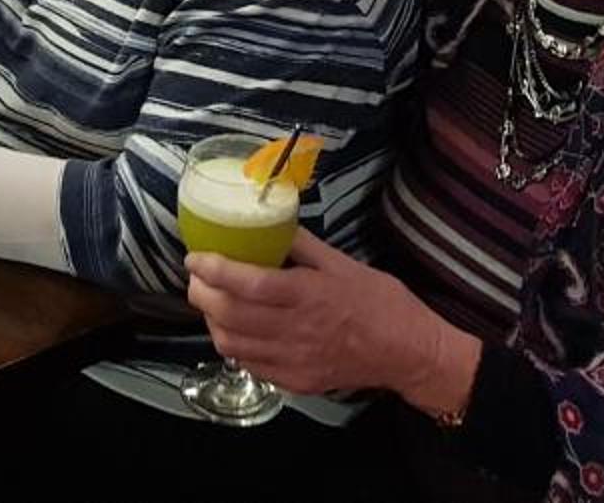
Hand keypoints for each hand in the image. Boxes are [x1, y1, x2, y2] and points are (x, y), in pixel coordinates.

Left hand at [186, 231, 471, 403]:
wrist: (409, 352)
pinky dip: (234, 345)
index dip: (214, 270)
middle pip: (230, 316)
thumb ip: (302, 245)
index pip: (248, 284)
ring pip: (232, 344)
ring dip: (213, 321)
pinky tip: (238, 330)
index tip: (195, 257)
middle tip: (196, 278)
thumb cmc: (379, 301)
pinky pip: (250, 365)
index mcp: (308, 295)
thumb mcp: (343, 263)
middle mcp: (295, 331)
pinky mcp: (295, 381)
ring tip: (212, 303)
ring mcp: (293, 361)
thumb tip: (267, 222)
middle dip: (202, 295)